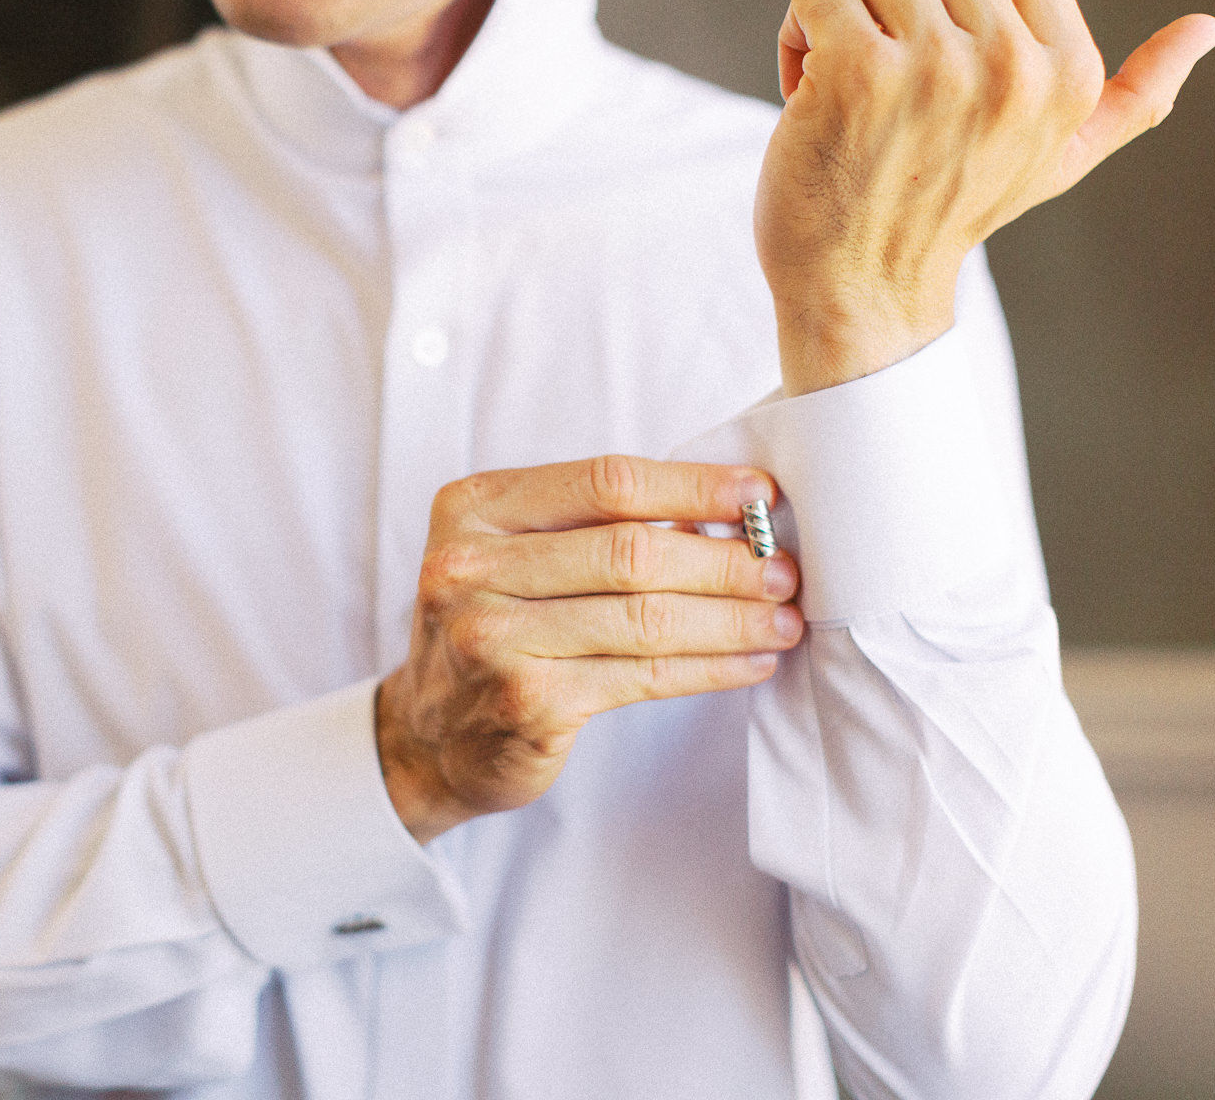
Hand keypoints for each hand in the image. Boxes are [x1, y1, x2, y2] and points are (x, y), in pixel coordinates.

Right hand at [376, 455, 803, 842]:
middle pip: (630, 552)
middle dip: (723, 560)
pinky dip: (710, 668)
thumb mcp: (514, 553)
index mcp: (473, 507)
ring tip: (782, 619)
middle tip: (783, 569)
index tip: (758, 496)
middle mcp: (470, 568)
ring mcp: (492, 638)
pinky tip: (749, 662)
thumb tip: (726, 512)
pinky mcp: (527, 702)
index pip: (604, 483)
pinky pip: (644, 676)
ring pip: (645, 618)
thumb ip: (592, 525)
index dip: (692, 485)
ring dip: (730, 618)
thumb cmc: (495, 627)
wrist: (431, 733)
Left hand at [755, 0, 1214, 394]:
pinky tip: (806, 95)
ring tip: (845, 82)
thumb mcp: (1060, 158)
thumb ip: (1134, 96)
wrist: (861, 288)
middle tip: (882, 68)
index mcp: (1070, 71)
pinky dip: (797, 35)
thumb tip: (1208, 27)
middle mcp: (1015, 65)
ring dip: (844, 12)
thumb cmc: (950, 212)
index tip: (933, 43)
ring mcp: (936, 66)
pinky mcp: (858, 71)